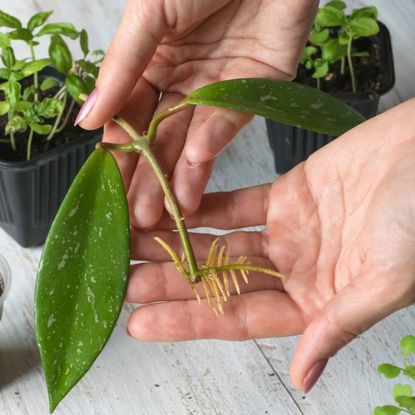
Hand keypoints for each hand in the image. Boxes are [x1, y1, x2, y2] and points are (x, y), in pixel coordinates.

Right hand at [77, 0, 317, 227]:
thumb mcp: (148, 15)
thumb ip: (121, 69)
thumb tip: (87, 119)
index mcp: (154, 65)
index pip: (131, 119)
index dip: (120, 153)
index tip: (109, 186)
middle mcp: (185, 83)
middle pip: (162, 139)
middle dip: (150, 177)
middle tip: (139, 216)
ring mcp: (220, 89)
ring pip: (195, 140)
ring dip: (182, 174)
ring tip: (169, 211)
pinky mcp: (255, 89)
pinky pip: (231, 119)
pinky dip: (213, 138)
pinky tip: (195, 162)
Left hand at [125, 99, 414, 392]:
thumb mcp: (387, 281)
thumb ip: (338, 325)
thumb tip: (304, 377)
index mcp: (317, 300)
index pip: (239, 318)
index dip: (189, 321)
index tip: (142, 323)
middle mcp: (296, 269)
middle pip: (220, 280)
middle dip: (171, 281)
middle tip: (123, 280)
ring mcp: (290, 230)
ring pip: (221, 240)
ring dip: (179, 242)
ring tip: (133, 243)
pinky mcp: (289, 193)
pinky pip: (238, 201)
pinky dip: (204, 205)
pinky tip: (171, 207)